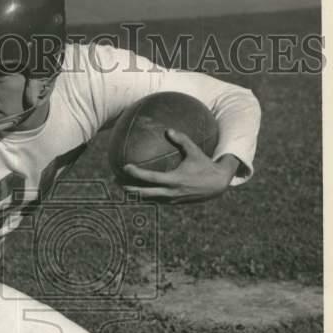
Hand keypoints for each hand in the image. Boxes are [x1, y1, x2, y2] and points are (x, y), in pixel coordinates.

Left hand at [123, 130, 238, 204]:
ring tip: (123, 186)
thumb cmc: (205, 165)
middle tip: (116, 181)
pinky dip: (146, 195)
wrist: (217, 185)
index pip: (150, 178)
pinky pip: (156, 199)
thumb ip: (182, 140)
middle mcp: (170, 192)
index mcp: (174, 180)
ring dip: (135, 194)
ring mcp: (171, 199)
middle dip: (129, 189)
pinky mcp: (173, 202)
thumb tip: (168, 130)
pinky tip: (138, 188)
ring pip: (148, 199)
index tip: (125, 167)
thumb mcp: (195, 151)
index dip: (136, 174)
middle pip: (144, 193)